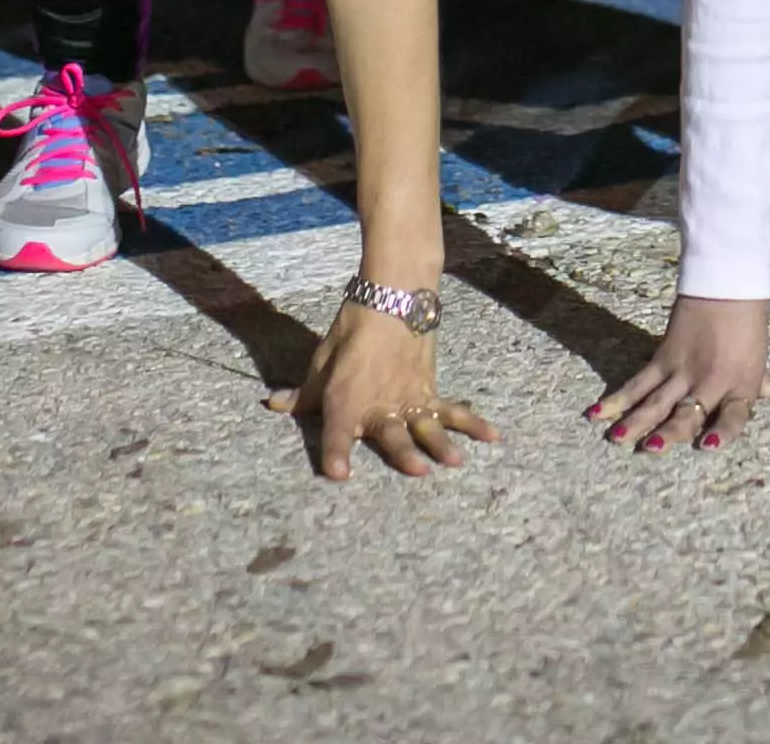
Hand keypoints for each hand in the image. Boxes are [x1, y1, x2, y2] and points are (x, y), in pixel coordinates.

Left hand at [264, 297, 498, 480]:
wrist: (393, 294)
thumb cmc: (352, 328)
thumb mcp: (322, 360)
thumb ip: (305, 392)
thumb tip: (275, 406)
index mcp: (347, 396)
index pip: (338, 431)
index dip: (335, 453)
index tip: (337, 475)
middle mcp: (380, 402)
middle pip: (392, 434)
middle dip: (403, 454)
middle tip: (418, 470)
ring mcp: (409, 397)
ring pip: (426, 426)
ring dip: (441, 444)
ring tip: (455, 462)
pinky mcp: (429, 389)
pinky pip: (452, 410)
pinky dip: (473, 422)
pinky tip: (493, 435)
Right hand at [587, 293, 769, 454]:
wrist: (726, 285)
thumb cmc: (747, 324)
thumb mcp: (757, 356)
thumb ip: (761, 383)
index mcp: (741, 385)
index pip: (734, 416)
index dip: (722, 432)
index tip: (707, 446)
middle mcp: (711, 382)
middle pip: (687, 412)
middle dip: (668, 432)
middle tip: (649, 449)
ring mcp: (684, 370)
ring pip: (656, 400)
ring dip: (635, 420)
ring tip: (617, 438)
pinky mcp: (663, 357)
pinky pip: (639, 382)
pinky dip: (618, 398)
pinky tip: (598, 412)